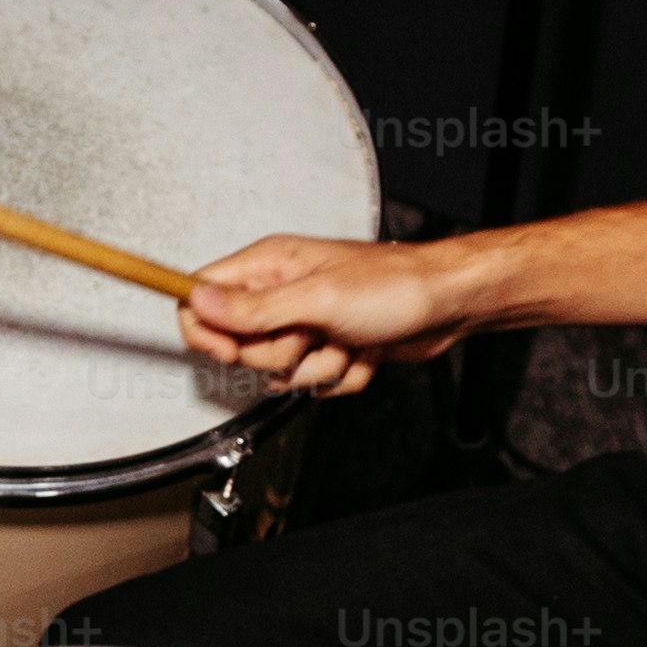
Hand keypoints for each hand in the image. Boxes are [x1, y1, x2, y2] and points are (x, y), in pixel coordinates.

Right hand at [175, 234, 483, 396]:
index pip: (203, 296)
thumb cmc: (395, 285)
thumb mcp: (317, 298)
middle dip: (279, 353)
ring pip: (280, 370)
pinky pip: (315, 381)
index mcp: (270, 266)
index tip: (229, 349)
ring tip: (346, 339)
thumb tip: (199, 301)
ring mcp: (306, 322)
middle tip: (310, 334)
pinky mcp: (329, 347)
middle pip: (240, 344)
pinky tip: (363, 350)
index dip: (208, 329)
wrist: (447, 305)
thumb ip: (254, 307)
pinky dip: (342, 375)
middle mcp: (283, 293)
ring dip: (317, 367)